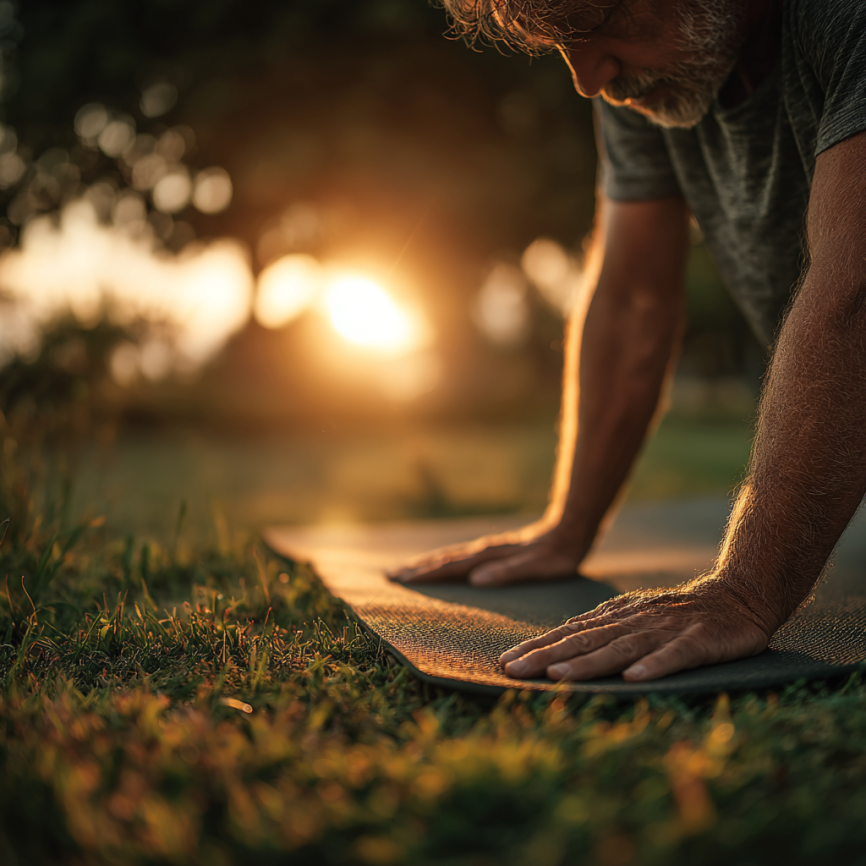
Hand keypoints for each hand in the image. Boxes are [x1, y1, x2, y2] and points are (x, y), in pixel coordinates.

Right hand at [386, 521, 591, 586]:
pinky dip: (442, 563)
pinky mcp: (492, 552)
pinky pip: (459, 558)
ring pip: (448, 557)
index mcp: (488, 556)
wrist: (569, 531)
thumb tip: (477, 580)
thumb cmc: (556, 555)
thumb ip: (508, 573)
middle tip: (389, 575)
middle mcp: (482, 550)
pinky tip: (440, 568)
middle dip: (416, 568)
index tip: (401, 580)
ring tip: (404, 570)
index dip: (425, 574)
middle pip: (442, 559)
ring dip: (425, 564)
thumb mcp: (536, 568)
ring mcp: (486, 550)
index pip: (450, 566)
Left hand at [499, 576, 779, 681]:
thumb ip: (601, 628)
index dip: (538, 647)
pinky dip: (655, 665)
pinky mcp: (697, 641)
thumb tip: (560, 641)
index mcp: (616, 618)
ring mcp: (664, 630)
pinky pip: (674, 655)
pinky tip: (635, 677)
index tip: (506, 662)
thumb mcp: (634, 616)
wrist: (736, 597)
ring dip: (588, 662)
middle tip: (513, 670)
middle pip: (584, 640)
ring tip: (558, 676)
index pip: (569, 634)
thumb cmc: (678, 614)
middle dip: (546, 656)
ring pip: (620, 648)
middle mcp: (633, 622)